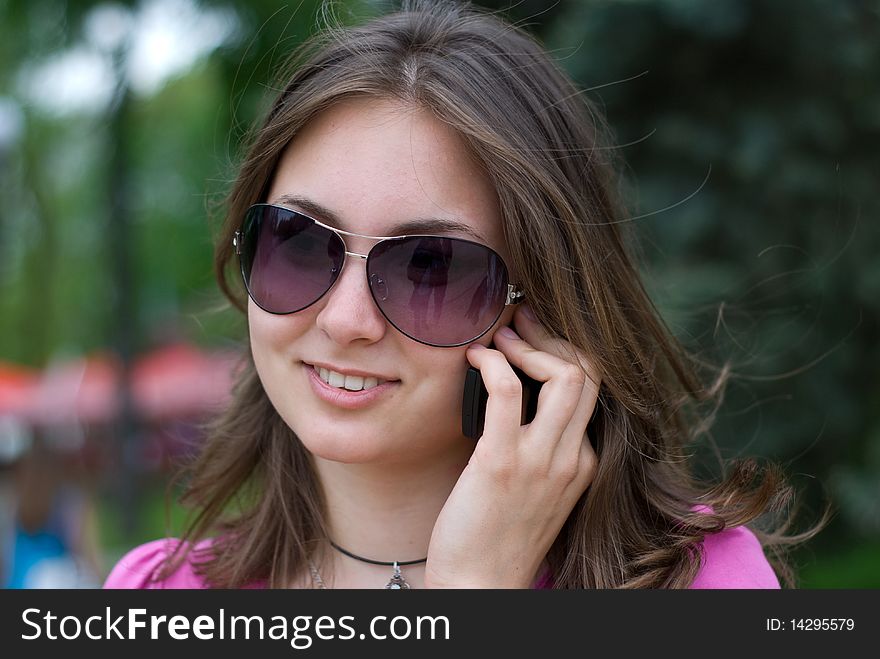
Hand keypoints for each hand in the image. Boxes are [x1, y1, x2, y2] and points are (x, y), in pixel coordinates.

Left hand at [424, 304, 600, 587]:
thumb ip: (539, 445)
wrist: (480, 583)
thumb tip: (514, 392)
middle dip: (555, 337)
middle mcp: (573, 458)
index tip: (534, 334)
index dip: (565, 351)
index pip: (593, 387)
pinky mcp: (501, 463)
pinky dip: (493, 363)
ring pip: (564, 376)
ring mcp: (541, 461)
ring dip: (528, 346)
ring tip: (499, 337)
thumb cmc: (499, 532)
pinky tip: (475, 359)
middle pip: (589, 373)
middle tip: (520, 323)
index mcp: (584, 462)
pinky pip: (508, 392)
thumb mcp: (536, 487)